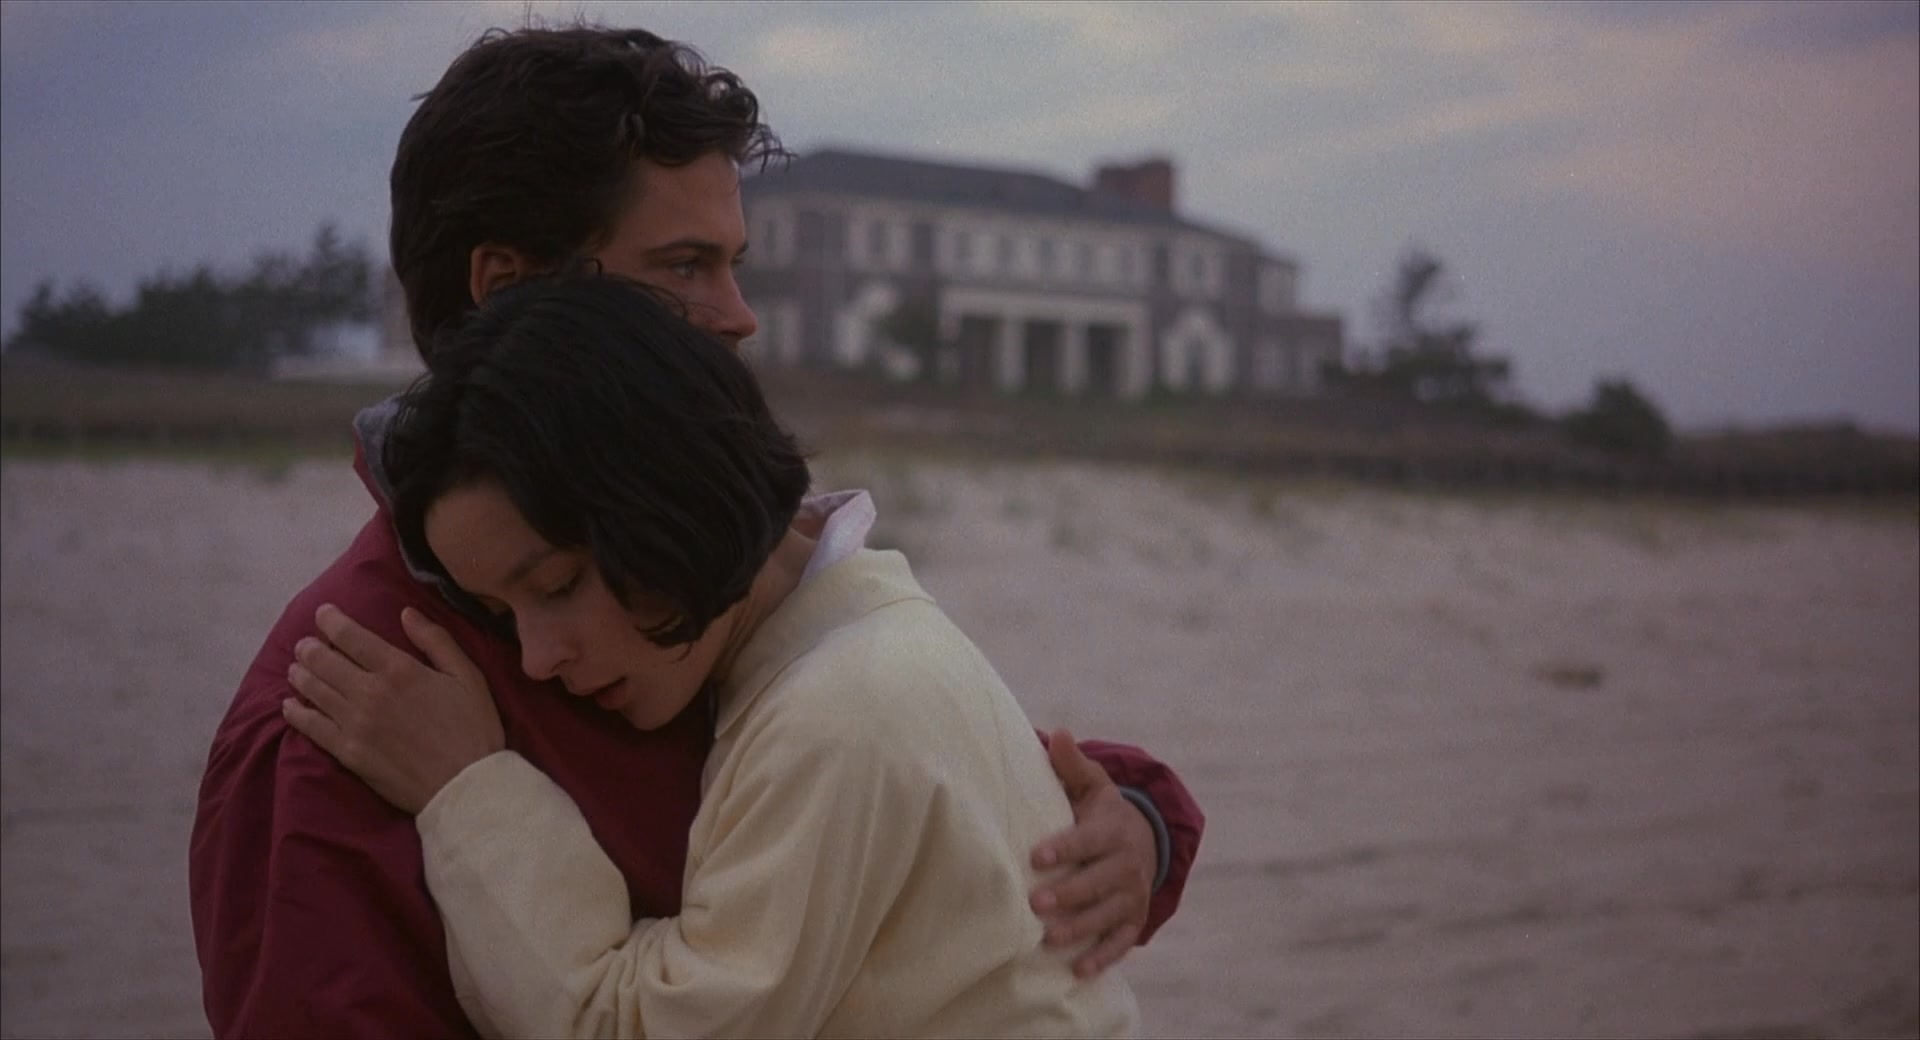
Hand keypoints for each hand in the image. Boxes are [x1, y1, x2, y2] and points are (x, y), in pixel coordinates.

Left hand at [282, 604, 503, 814]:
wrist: (465, 786)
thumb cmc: (473, 728)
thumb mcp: (468, 676)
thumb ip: (437, 641)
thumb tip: (406, 612)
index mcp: (399, 669)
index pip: (352, 637)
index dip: (331, 621)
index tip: (323, 613)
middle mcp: (369, 692)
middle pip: (325, 662)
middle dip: (310, 648)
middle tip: (305, 644)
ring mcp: (354, 724)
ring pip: (314, 691)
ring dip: (300, 675)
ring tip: (295, 667)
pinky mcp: (348, 752)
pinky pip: (311, 728)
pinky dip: (296, 713)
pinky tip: (289, 705)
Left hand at [1028, 728, 1153, 977]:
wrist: (1143, 841)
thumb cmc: (1101, 813)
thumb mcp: (1092, 787)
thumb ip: (1071, 766)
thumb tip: (1056, 733)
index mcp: (1113, 830)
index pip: (1088, 839)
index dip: (1064, 847)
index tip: (1036, 856)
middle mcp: (1127, 864)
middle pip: (1098, 881)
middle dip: (1069, 893)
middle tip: (1036, 903)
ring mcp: (1132, 895)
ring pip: (1107, 914)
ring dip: (1080, 927)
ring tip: (1048, 938)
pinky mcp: (1133, 921)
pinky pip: (1120, 942)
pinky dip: (1102, 957)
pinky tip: (1079, 970)